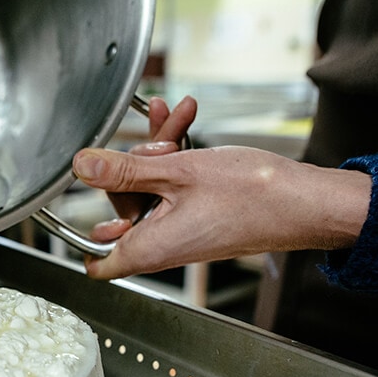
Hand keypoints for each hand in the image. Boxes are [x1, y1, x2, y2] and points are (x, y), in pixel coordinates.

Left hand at [72, 145, 370, 279]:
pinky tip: (184, 122)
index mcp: (148, 248)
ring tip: (174, 115)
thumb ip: (123, 171)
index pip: (96, 261)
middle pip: (121, 206)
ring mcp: (178, 230)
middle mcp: (160, 245)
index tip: (72, 204)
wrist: (305, 200)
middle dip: (133, 164)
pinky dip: (174, 158)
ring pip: (149, 187)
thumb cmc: (253, 196)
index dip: (79, 237)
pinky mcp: (195, 216)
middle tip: (154, 135)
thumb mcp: (176, 173)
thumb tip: (82, 167)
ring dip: (158, 150)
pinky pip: (171, 187)